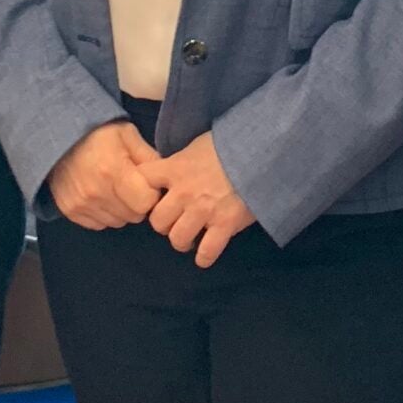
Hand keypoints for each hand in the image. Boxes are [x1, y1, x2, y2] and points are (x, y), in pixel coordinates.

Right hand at [46, 121, 160, 228]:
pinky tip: (101, 195)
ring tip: (114, 188)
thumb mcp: (128, 135)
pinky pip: (100, 224)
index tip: (146, 183)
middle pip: (134, 216)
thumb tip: (165, 180)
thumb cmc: (98, 134)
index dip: (151, 194)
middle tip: (130, 184)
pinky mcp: (70, 212)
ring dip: (121, 209)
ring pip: (118, 222)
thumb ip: (149, 157)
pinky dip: (105, 213)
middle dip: (138, 203)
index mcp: (113, 171)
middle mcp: (96, 192)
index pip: (146, 203)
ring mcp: (81, 204)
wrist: (56, 136)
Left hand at [140, 133, 257, 267]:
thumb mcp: (197, 145)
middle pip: (157, 221)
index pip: (141, 182)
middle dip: (164, 224)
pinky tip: (205, 253)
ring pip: (177, 239)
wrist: (261, 152)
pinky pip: (206, 252)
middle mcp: (184, 192)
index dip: (141, 192)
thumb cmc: (230, 144)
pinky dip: (204, 257)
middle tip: (175, 221)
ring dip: (182, 241)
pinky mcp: (224, 225)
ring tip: (190, 237)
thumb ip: (179, 162)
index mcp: (175, 169)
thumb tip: (169, 171)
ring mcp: (203, 211)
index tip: (152, 197)